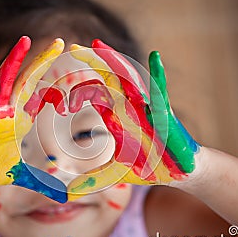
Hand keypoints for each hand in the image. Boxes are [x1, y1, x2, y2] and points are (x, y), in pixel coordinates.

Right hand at [0, 37, 67, 202]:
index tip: (71, 70)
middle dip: (41, 62)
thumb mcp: (19, 175)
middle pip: (27, 81)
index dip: (55, 83)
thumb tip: (62, 197)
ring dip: (13, 62)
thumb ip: (40, 182)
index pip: (40, 96)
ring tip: (24, 42)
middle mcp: (7, 112)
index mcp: (19, 121)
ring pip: (3, 83)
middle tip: (59, 42)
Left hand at [66, 40, 198, 197]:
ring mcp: (147, 108)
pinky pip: (161, 92)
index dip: (76, 89)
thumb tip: (65, 193)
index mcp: (116, 118)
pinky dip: (158, 75)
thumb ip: (92, 178)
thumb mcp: (115, 172)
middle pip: (107, 80)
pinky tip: (155, 57)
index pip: (94, 98)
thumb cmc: (149, 167)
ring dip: (114, 61)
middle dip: (91, 63)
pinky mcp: (165, 114)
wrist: (179, 171)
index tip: (58, 90)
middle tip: (71, 47)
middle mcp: (129, 109)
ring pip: (129, 79)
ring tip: (98, 44)